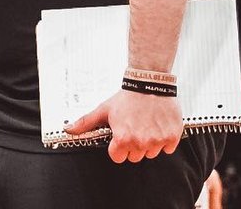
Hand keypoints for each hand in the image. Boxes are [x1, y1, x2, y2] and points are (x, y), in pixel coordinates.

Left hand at [64, 89, 182, 163]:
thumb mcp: (104, 109)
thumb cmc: (127, 97)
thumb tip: (68, 130)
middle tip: (134, 128)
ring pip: (151, 153)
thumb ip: (86, 122)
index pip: (118, 157)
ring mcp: (158, 140)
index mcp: (123, 139)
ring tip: (146, 125)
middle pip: (135, 157)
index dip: (117, 147)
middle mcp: (141, 142)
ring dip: (149, 143)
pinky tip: (157, 125)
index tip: (120, 136)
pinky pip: (168, 148)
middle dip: (133, 145)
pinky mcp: (172, 136)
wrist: (149, 83)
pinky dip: (164, 139)